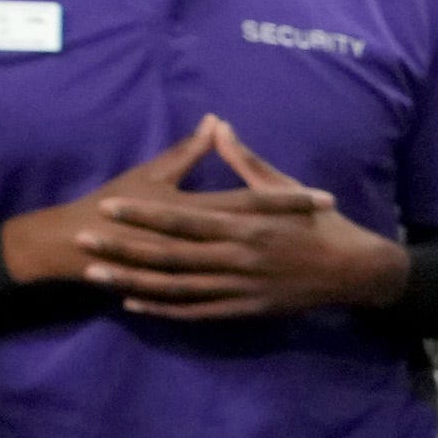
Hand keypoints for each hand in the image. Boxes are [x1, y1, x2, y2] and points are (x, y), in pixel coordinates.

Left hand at [70, 117, 406, 320]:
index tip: (107, 204)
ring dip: (134, 283)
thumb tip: (218, 125)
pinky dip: (164, 309)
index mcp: (246, 225)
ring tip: (96, 276)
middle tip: (83, 242)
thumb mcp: (284, 187)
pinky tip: (134, 303)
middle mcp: (238, 258)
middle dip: (123, 249)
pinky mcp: (245, 310)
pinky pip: (197, 312)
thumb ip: (245, 160)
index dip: (143, 212)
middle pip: (170, 255)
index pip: (183, 218)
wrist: (355, 271)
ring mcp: (240, 287)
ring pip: (177, 288)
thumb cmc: (320, 223)